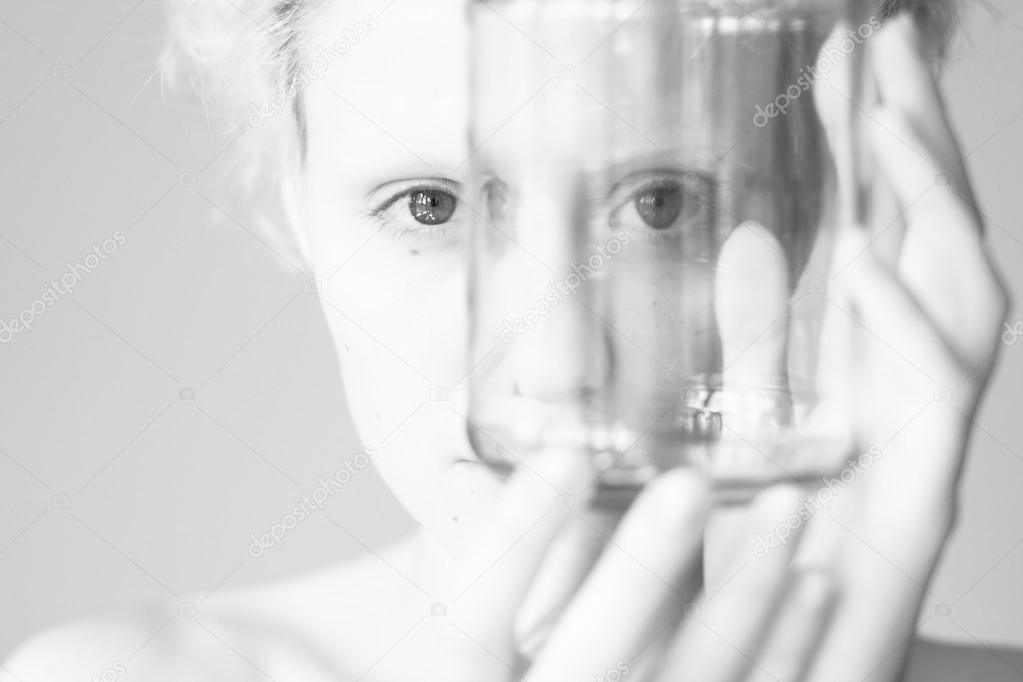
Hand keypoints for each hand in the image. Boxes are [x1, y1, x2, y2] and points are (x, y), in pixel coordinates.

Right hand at [431, 449, 837, 681]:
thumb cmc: (482, 667)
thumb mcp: (443, 638)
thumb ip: (468, 576)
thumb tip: (479, 472)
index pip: (474, 621)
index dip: (517, 537)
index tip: (564, 455)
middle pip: (590, 659)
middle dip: (642, 569)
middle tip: (688, 485)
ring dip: (745, 600)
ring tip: (786, 509)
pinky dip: (787, 649)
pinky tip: (815, 584)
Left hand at [705, 13, 1009, 681]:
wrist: (750, 664)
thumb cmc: (724, 556)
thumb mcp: (704, 428)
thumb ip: (734, 343)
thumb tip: (740, 246)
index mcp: (856, 369)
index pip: (877, 230)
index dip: (869, 142)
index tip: (846, 57)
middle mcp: (901, 394)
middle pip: (924, 246)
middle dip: (912, 142)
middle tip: (882, 45)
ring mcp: (921, 442)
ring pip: (957, 301)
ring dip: (927, 204)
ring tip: (887, 113)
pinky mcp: (918, 505)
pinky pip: (932, 404)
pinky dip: (903, 325)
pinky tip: (864, 257)